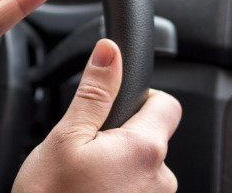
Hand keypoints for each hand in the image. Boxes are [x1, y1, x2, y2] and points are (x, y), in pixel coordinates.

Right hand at [12, 39, 181, 192]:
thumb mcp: (65, 135)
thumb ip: (94, 92)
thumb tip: (110, 52)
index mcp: (143, 149)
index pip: (166, 104)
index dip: (140, 96)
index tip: (112, 105)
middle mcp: (159, 179)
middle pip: (151, 136)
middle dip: (120, 134)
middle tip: (83, 146)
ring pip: (140, 165)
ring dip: (116, 162)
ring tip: (81, 174)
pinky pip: (134, 188)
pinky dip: (115, 185)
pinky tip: (87, 191)